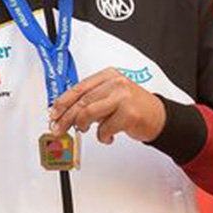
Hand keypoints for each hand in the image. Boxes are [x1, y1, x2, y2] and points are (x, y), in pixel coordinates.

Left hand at [49, 67, 165, 143]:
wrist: (159, 117)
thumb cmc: (132, 107)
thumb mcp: (110, 97)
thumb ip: (91, 100)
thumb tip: (65, 111)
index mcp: (107, 76)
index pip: (78, 88)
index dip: (62, 102)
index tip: (53, 114)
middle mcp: (115, 83)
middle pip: (81, 101)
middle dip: (66, 117)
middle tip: (58, 129)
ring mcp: (123, 97)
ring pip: (89, 113)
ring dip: (82, 125)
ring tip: (84, 130)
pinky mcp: (129, 114)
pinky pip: (104, 128)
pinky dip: (102, 136)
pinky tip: (106, 136)